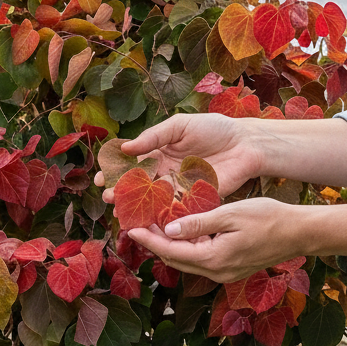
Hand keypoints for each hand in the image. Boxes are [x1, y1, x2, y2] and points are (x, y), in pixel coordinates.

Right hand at [95, 114, 261, 202]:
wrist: (245, 144)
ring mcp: (179, 188)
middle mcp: (166, 172)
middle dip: (122, 191)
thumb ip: (153, 137)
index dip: (116, 171)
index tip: (101, 177)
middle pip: (139, 184)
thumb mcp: (179, 126)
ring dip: (136, 205)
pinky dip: (159, 215)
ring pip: (153, 199)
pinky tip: (146, 219)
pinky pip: (173, 209)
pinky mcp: (193, 200)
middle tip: (107, 197)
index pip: (133, 164)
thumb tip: (125, 147)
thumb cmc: (214, 129)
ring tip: (120, 210)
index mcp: (160, 152)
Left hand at [127, 199, 299, 283]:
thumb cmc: (268, 218)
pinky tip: (182, 231)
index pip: (171, 252)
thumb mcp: (230, 215)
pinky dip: (188, 247)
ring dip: (171, 246)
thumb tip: (169, 229)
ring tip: (154, 226)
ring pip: (188, 260)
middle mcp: (216, 272)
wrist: (298, 233)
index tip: (131, 228)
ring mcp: (224, 273)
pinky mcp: (231, 268)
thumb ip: (198, 223)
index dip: (149, 240)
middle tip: (138, 224)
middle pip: (176, 260)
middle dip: (155, 244)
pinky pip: (201, 259)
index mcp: (213, 259)